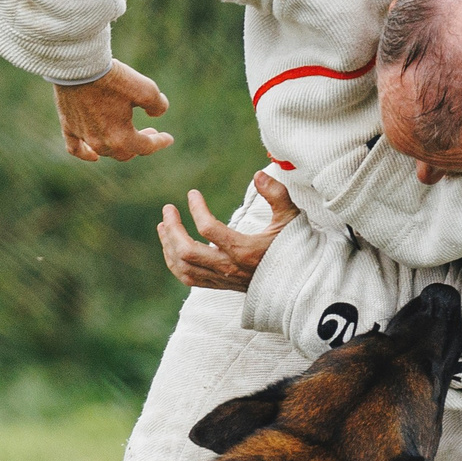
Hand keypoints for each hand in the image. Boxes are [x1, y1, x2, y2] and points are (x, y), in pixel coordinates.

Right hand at [55, 60, 173, 161]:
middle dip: (140, 144)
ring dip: (118, 147)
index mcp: (122, 137)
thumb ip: (158, 105)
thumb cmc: (113, 78)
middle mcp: (102, 142)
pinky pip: (76, 148)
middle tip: (150, 132)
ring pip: (104, 151)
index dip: (160, 142)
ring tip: (126, 138)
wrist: (78, 66)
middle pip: (125, 153)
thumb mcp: (146, 89)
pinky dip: (85, 153)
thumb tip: (157, 113)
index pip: (146, 147)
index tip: (169, 138)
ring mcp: (83, 136)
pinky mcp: (68, 126)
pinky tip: (94, 156)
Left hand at [159, 172, 296, 291]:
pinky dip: (174, 263)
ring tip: (163, 225)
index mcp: (245, 251)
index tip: (192, 194)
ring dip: (169, 246)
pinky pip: (188, 278)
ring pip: (183, 267)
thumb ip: (277, 194)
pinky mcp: (220, 286)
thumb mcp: (291, 218)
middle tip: (168, 209)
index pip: (208, 229)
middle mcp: (230, 268)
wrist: (299, 285)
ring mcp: (223, 279)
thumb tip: (259, 174)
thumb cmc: (296, 248)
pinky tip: (171, 247)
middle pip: (187, 252)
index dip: (196, 208)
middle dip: (172, 229)